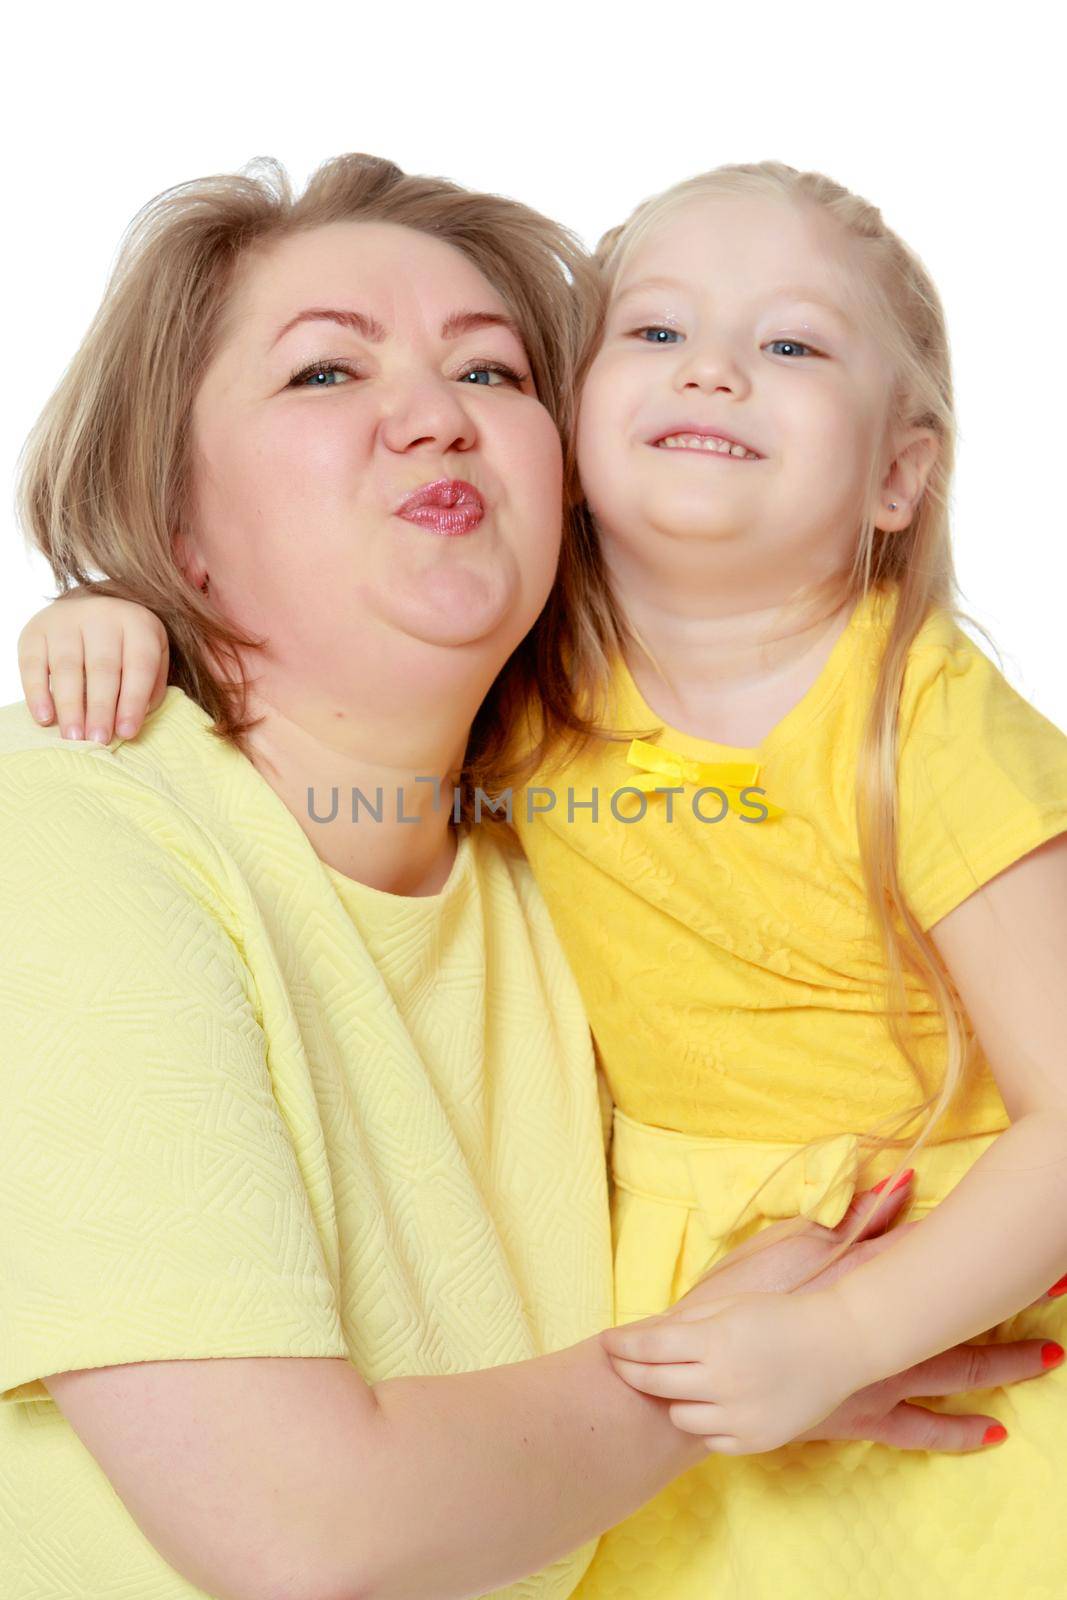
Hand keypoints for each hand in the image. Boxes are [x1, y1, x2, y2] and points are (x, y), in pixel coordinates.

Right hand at [18, 593, 168, 743]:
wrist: (90, 606)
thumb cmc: (126, 643)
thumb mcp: (153, 655)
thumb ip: (151, 686)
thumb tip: (134, 719)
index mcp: (138, 624)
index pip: (139, 665)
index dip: (132, 701)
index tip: (126, 733)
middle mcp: (102, 616)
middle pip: (102, 667)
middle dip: (100, 708)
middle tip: (97, 740)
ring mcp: (65, 620)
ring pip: (67, 666)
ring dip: (70, 706)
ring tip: (73, 737)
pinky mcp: (36, 630)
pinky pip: (32, 663)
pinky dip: (37, 693)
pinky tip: (44, 718)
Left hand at [601, 1287, 858, 1453]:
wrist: (837, 1345)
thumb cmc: (779, 1317)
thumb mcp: (729, 1307)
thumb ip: (685, 1324)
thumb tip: (641, 1335)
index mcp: (714, 1342)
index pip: (650, 1347)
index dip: (621, 1345)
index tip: (605, 1343)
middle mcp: (723, 1382)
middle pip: (655, 1383)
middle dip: (631, 1371)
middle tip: (619, 1363)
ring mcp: (739, 1416)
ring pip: (678, 1416)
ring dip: (673, 1398)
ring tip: (683, 1382)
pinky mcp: (755, 1441)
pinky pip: (709, 1438)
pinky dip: (704, 1421)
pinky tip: (712, 1403)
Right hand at [602, 1177, 1064, 1453]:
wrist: (690, 1380)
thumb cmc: (730, 1309)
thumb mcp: (784, 1251)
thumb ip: (848, 1222)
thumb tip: (902, 1183)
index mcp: (860, 1302)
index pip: (934, 1271)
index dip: (984, 1256)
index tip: (1030, 1245)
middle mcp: (876, 1351)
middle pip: (958, 1334)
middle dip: (1011, 1322)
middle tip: (1059, 1309)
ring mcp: (870, 1389)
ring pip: (950, 1383)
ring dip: (998, 1372)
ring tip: (1045, 1365)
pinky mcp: (855, 1419)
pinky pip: (919, 1431)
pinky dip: (955, 1431)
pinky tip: (989, 1433)